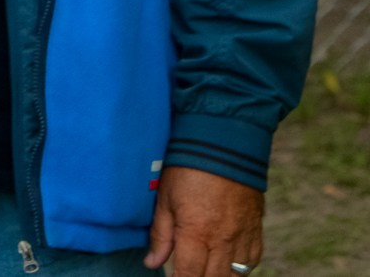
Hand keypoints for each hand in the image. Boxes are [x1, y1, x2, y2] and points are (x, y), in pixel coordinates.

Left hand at [144, 166, 263, 276]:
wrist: (224, 145)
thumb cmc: (187, 168)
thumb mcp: (165, 198)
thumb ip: (161, 234)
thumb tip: (152, 263)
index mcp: (198, 232)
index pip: (189, 274)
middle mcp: (224, 239)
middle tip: (186, 273)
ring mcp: (244, 236)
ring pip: (237, 275)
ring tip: (205, 271)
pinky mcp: (256, 229)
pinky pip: (252, 260)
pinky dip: (240, 268)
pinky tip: (227, 264)